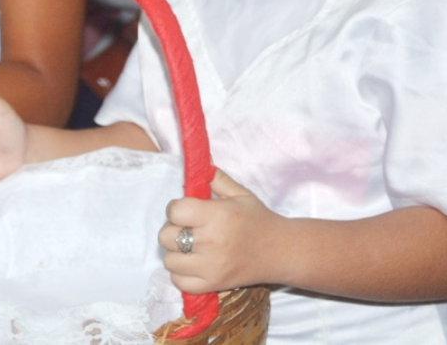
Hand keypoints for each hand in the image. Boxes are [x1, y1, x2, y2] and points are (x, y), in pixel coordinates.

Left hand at [158, 169, 284, 293]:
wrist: (280, 251)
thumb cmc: (258, 219)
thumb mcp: (239, 193)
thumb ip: (215, 177)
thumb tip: (198, 161)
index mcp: (217, 215)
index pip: (175, 211)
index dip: (177, 208)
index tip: (187, 209)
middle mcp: (211, 242)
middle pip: (166, 236)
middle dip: (173, 229)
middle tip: (188, 228)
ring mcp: (211, 267)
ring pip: (169, 260)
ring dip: (176, 252)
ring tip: (191, 247)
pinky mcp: (213, 285)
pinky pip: (179, 282)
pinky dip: (181, 273)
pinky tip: (193, 263)